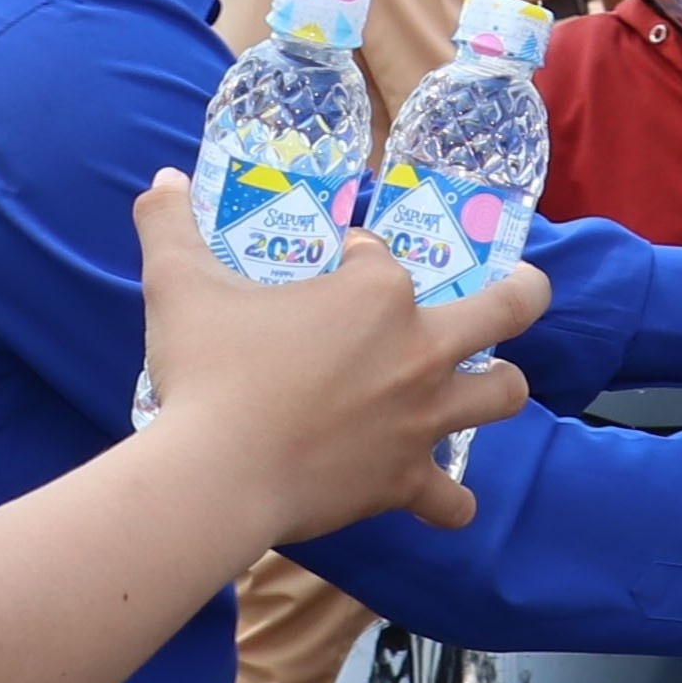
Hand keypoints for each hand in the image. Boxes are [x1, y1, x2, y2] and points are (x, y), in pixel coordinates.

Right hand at [130, 173, 536, 540]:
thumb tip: (160, 182)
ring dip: (498, 387)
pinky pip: (454, 499)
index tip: (336, 267)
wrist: (217, 473)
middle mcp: (418, 349)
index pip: (382, 256)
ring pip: (502, 395)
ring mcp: (420, 418)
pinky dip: (450, 501)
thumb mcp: (178, 284)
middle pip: (505, 309)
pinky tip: (444, 500)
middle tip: (520, 288)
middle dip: (521, 292)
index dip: (359, 257)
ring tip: (485, 385)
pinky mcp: (405, 480)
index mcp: (375, 292)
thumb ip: (169, 225)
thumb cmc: (207, 371)